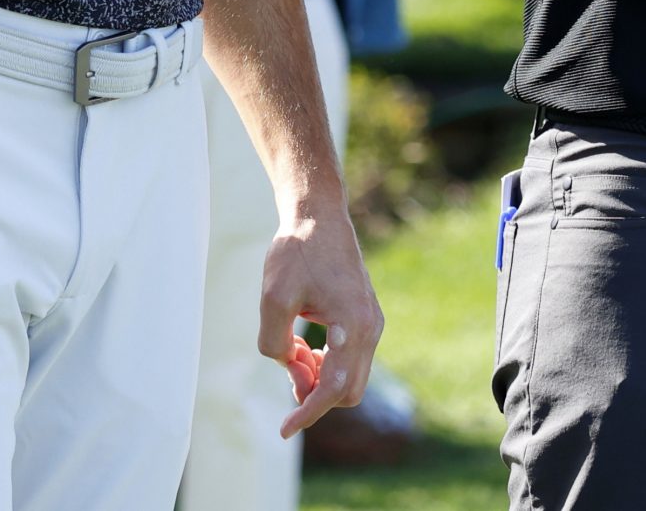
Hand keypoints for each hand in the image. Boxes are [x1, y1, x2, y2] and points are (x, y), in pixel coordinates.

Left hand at [258, 199, 383, 437]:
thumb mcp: (273, 299)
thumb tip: (290, 368)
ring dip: (320, 379)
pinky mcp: (366, 316)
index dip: (307, 413)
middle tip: (287, 373)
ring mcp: (372, 322)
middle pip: (348, 390)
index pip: (334, 388)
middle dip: (316, 396)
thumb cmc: (297, 252)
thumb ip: (275, 344)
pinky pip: (351, 358)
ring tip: (292, 354)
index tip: (283, 430)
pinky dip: (328, 364)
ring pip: (351, 376)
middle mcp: (371, 327)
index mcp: (354, 325)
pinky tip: (305, 346)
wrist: (319, 216)